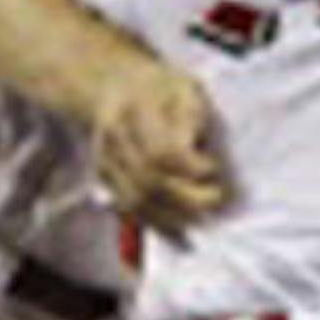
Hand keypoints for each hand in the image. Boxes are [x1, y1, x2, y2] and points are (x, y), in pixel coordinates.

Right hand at [88, 53, 229, 237]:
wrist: (114, 86)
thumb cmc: (161, 87)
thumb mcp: (185, 86)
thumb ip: (195, 116)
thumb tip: (202, 156)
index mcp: (136, 107)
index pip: (161, 150)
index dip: (189, 167)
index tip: (213, 167)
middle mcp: (114, 136)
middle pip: (148, 179)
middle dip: (186, 197)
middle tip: (215, 198)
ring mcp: (104, 158)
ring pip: (136, 199)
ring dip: (172, 217)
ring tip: (202, 219)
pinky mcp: (103, 177)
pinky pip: (129, 208)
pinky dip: (156, 225)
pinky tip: (180, 234)